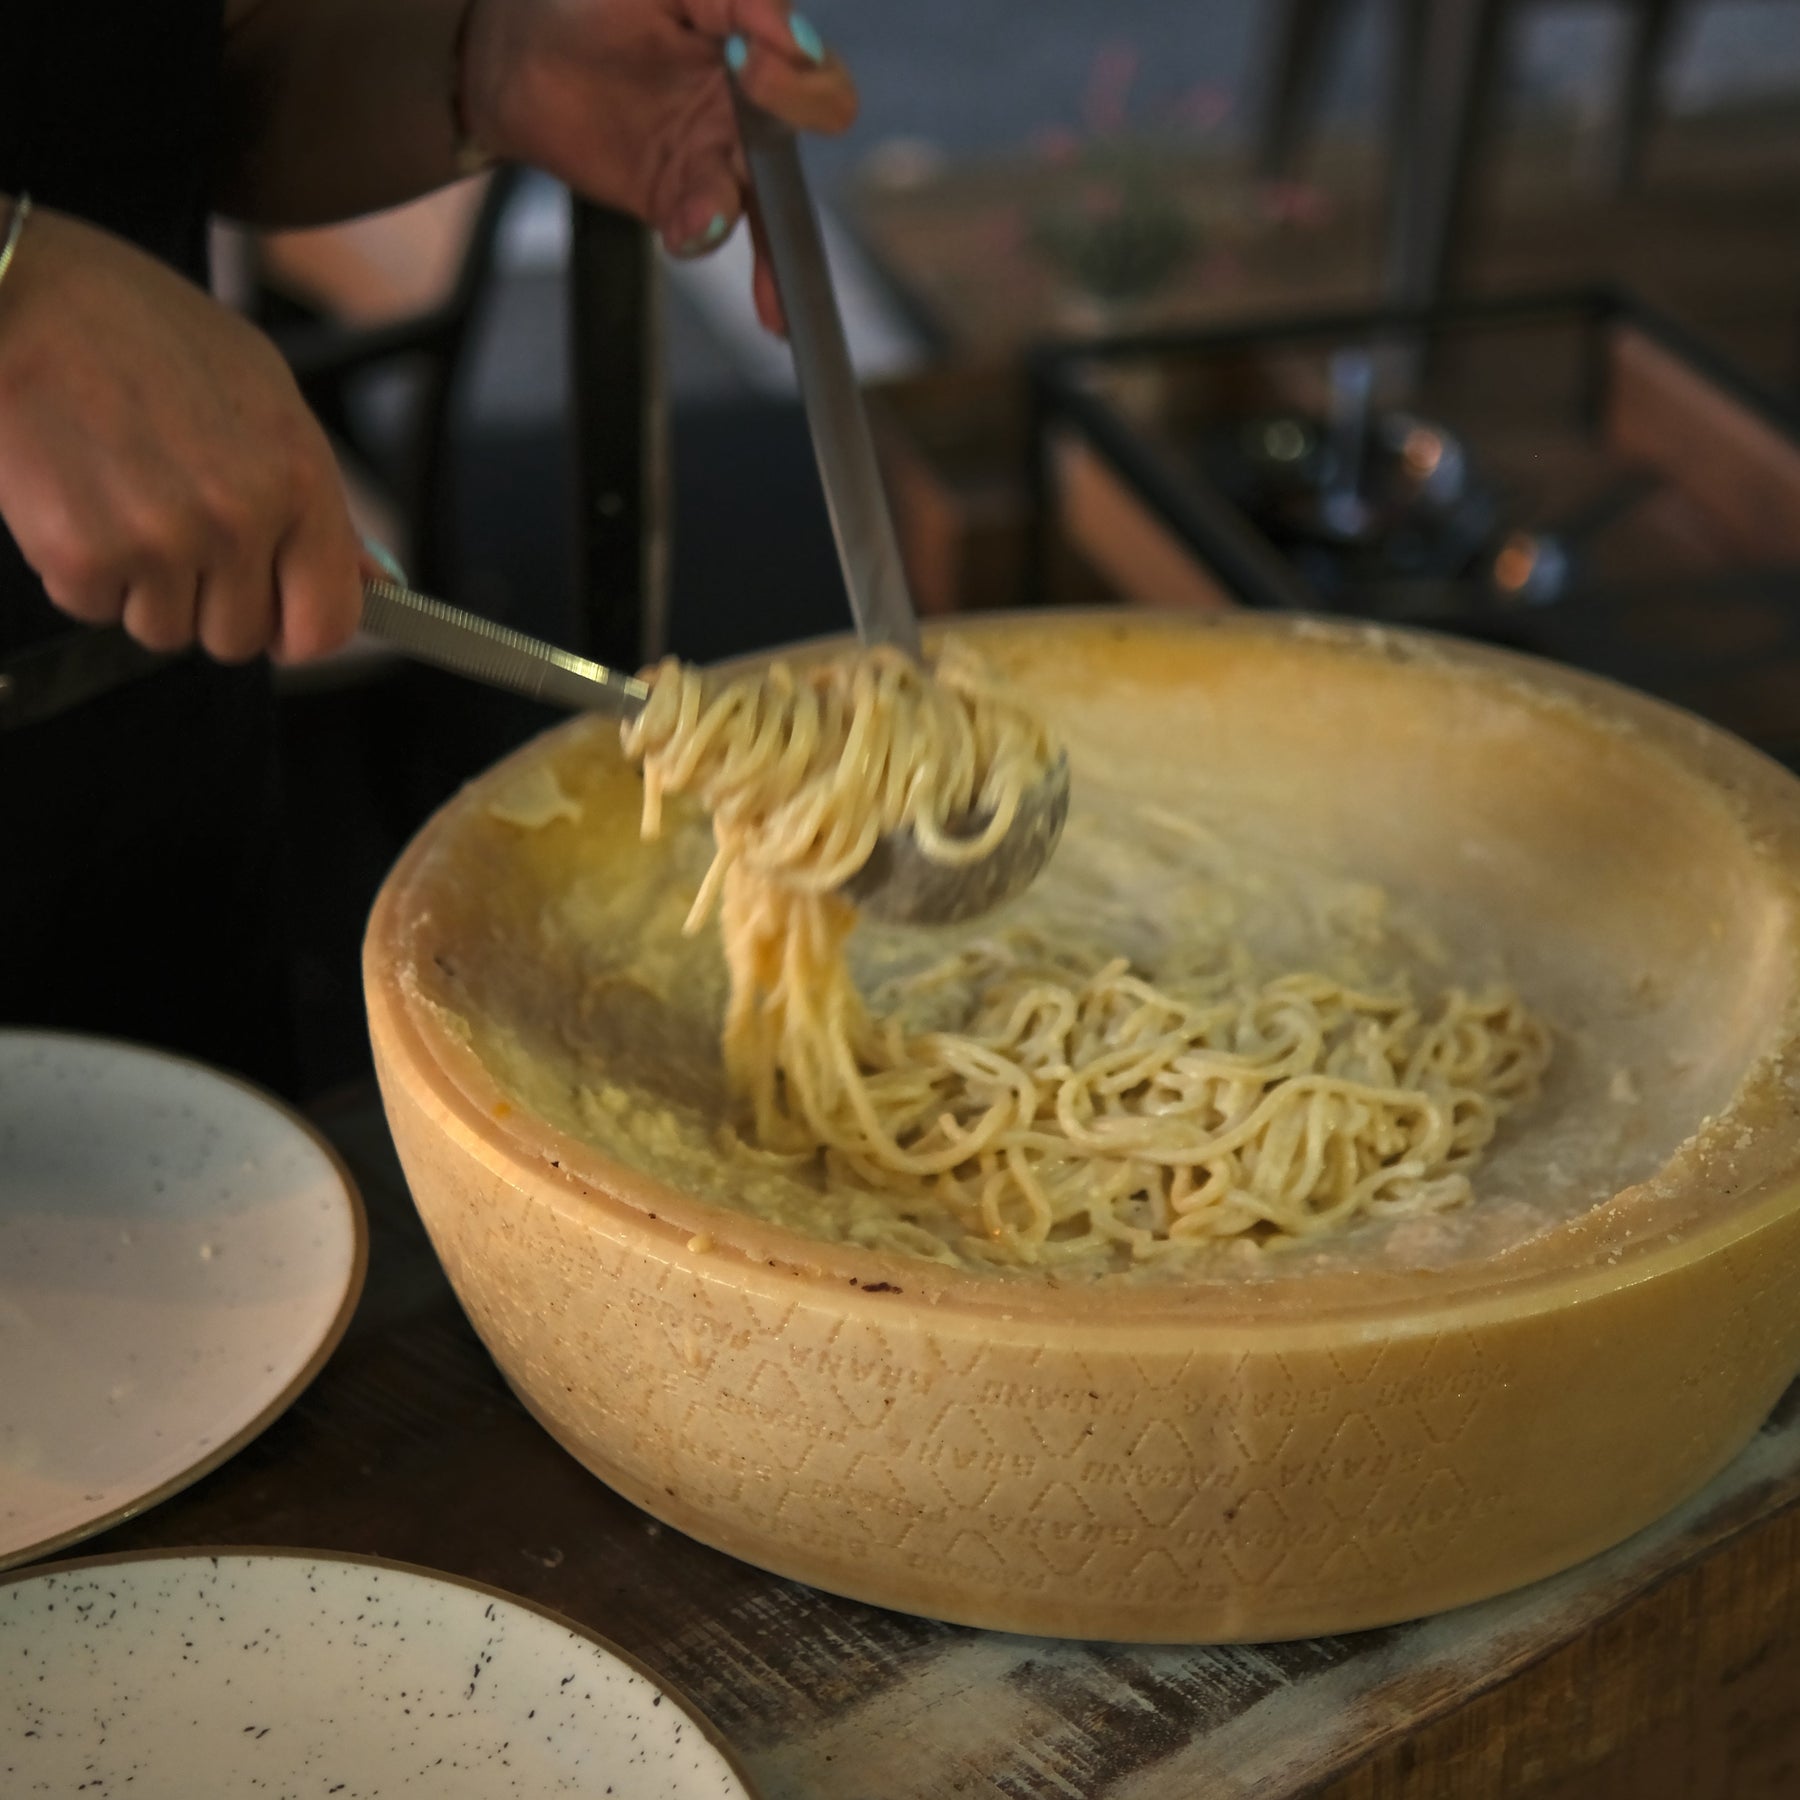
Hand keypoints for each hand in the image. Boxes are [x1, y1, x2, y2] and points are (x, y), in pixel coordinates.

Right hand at [0, 205, 362, 662]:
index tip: (271, 611)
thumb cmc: (141, 328)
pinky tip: (75, 497)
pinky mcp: (82, 554)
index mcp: (298, 480)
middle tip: (172, 526)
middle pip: (238, 639)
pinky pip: (93, 609)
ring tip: (120, 497)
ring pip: (164, 631)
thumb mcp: (263, 390)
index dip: (295, 629)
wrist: (20, 289)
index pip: (327, 626)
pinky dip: (78, 571)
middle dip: (206, 601)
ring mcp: (161, 541)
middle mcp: (240, 519)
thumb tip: (372, 581)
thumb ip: (317, 500)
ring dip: (140, 587)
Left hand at [458, 0, 856, 331]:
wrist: (528, 57)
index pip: (821, 85)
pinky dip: (697, 236)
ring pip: (754, 209)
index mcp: (763, 61)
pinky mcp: (674, 206)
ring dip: (731, 212)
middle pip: (801, 158)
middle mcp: (750, 123)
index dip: (803, 84)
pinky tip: (683, 233)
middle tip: (753, 111)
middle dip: (788, 148)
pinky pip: (701, 232)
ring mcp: (714, 168)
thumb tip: (790, 35)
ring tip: (701, 217)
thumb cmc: (606, 8)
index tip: (750, 59)